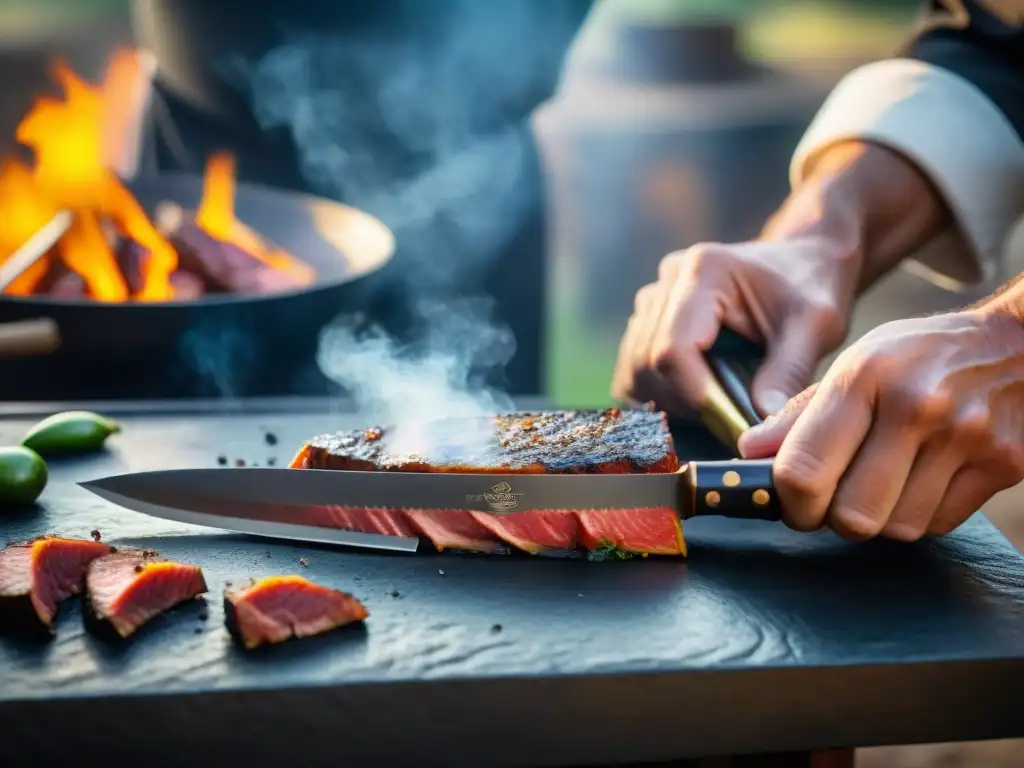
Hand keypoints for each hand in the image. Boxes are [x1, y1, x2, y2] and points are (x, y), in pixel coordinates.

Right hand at [611, 236, 858, 415]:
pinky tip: (698, 398)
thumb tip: (762, 424)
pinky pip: (635, 370)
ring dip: (668, 401)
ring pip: (634, 370)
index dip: (692, 392)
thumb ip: (789, 371)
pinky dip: (660, 394)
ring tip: (715, 407)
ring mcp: (652, 299)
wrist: (798, 263)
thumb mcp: (815, 326)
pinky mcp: (648, 320)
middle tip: (727, 419)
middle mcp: (668, 280)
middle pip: (647, 362)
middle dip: (683, 402)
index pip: (674, 346)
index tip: (726, 420)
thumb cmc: (810, 288)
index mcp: (705, 271)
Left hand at [739, 309, 1023, 540]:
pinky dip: (922, 515)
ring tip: (882, 484)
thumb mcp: (856, 363)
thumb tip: (750, 454)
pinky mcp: (1004, 464)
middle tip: (833, 501)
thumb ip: (800, 413)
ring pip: (897, 528)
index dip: (788, 503)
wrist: (1017, 344)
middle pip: (852, 515)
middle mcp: (915, 406)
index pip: (804, 470)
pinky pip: (940, 524)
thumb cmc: (921, 356)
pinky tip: (922, 480)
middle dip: (833, 519)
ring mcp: (965, 438)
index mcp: (864, 376)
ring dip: (880, 519)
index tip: (790, 503)